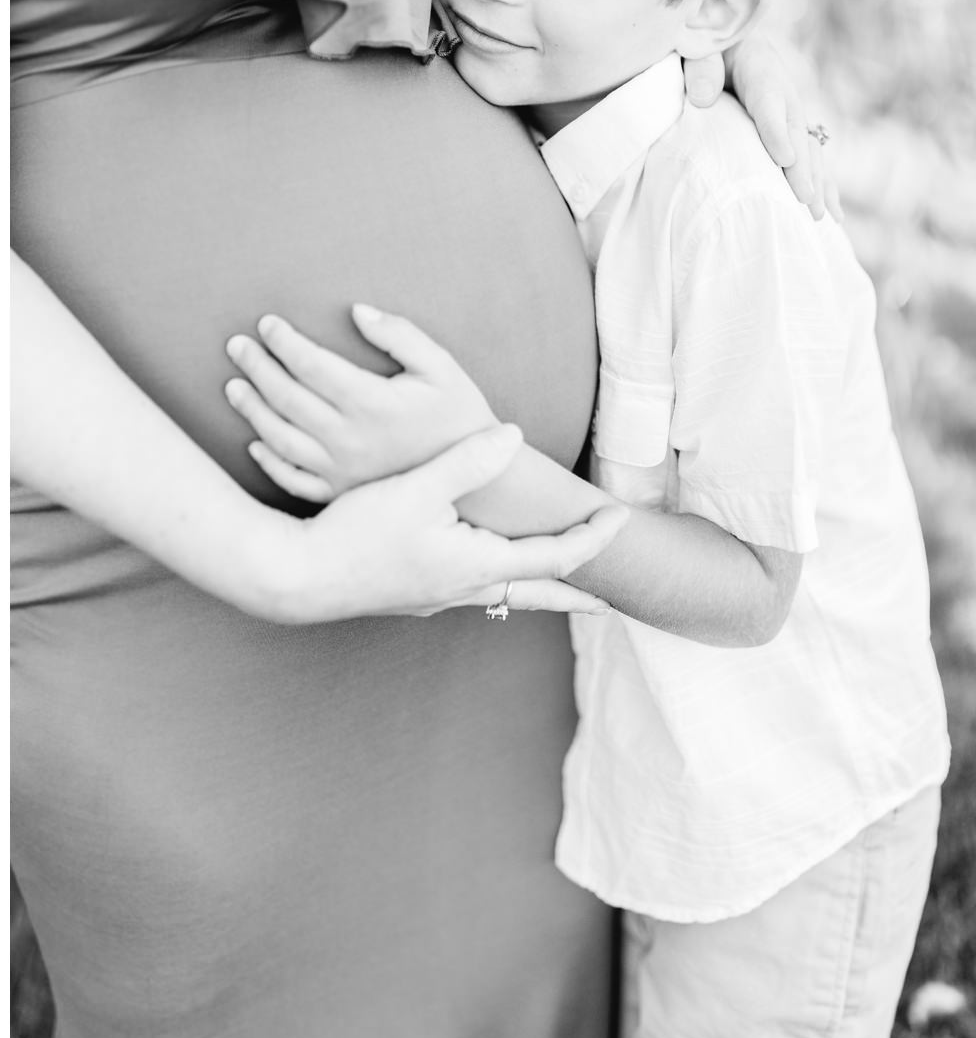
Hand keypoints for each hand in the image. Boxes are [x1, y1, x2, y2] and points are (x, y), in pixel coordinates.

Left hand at [225, 305, 496, 500]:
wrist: (480, 479)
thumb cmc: (460, 414)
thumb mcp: (442, 366)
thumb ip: (401, 335)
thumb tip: (358, 312)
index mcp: (371, 402)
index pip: (311, 364)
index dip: (284, 341)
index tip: (268, 324)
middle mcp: (348, 438)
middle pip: (285, 397)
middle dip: (256, 367)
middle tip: (237, 346)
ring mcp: (340, 469)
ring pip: (278, 437)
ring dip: (251, 408)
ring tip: (235, 386)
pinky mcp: (340, 491)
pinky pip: (292, 478)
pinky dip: (268, 460)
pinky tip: (256, 442)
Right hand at [264, 423, 625, 623]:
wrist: (293, 579)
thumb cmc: (354, 535)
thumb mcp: (416, 489)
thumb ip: (467, 461)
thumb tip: (514, 435)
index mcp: (478, 565)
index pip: (556, 556)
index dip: (593, 537)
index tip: (620, 517)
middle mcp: (466, 590)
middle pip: (540, 593)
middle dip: (579, 593)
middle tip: (613, 601)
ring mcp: (440, 598)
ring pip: (507, 595)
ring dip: (538, 586)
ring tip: (559, 583)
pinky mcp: (416, 595)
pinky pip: (477, 591)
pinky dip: (500, 582)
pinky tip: (491, 572)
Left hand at [691, 32, 842, 220]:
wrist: (724, 33)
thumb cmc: (704, 41)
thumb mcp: (696, 44)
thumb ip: (700, 66)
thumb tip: (702, 98)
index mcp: (758, 63)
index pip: (768, 99)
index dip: (776, 130)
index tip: (785, 159)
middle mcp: (783, 88)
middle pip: (795, 130)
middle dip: (803, 168)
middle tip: (805, 200)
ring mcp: (791, 110)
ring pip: (809, 148)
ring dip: (817, 182)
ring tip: (821, 216)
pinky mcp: (790, 128)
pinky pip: (810, 157)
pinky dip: (822, 183)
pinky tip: (833, 213)